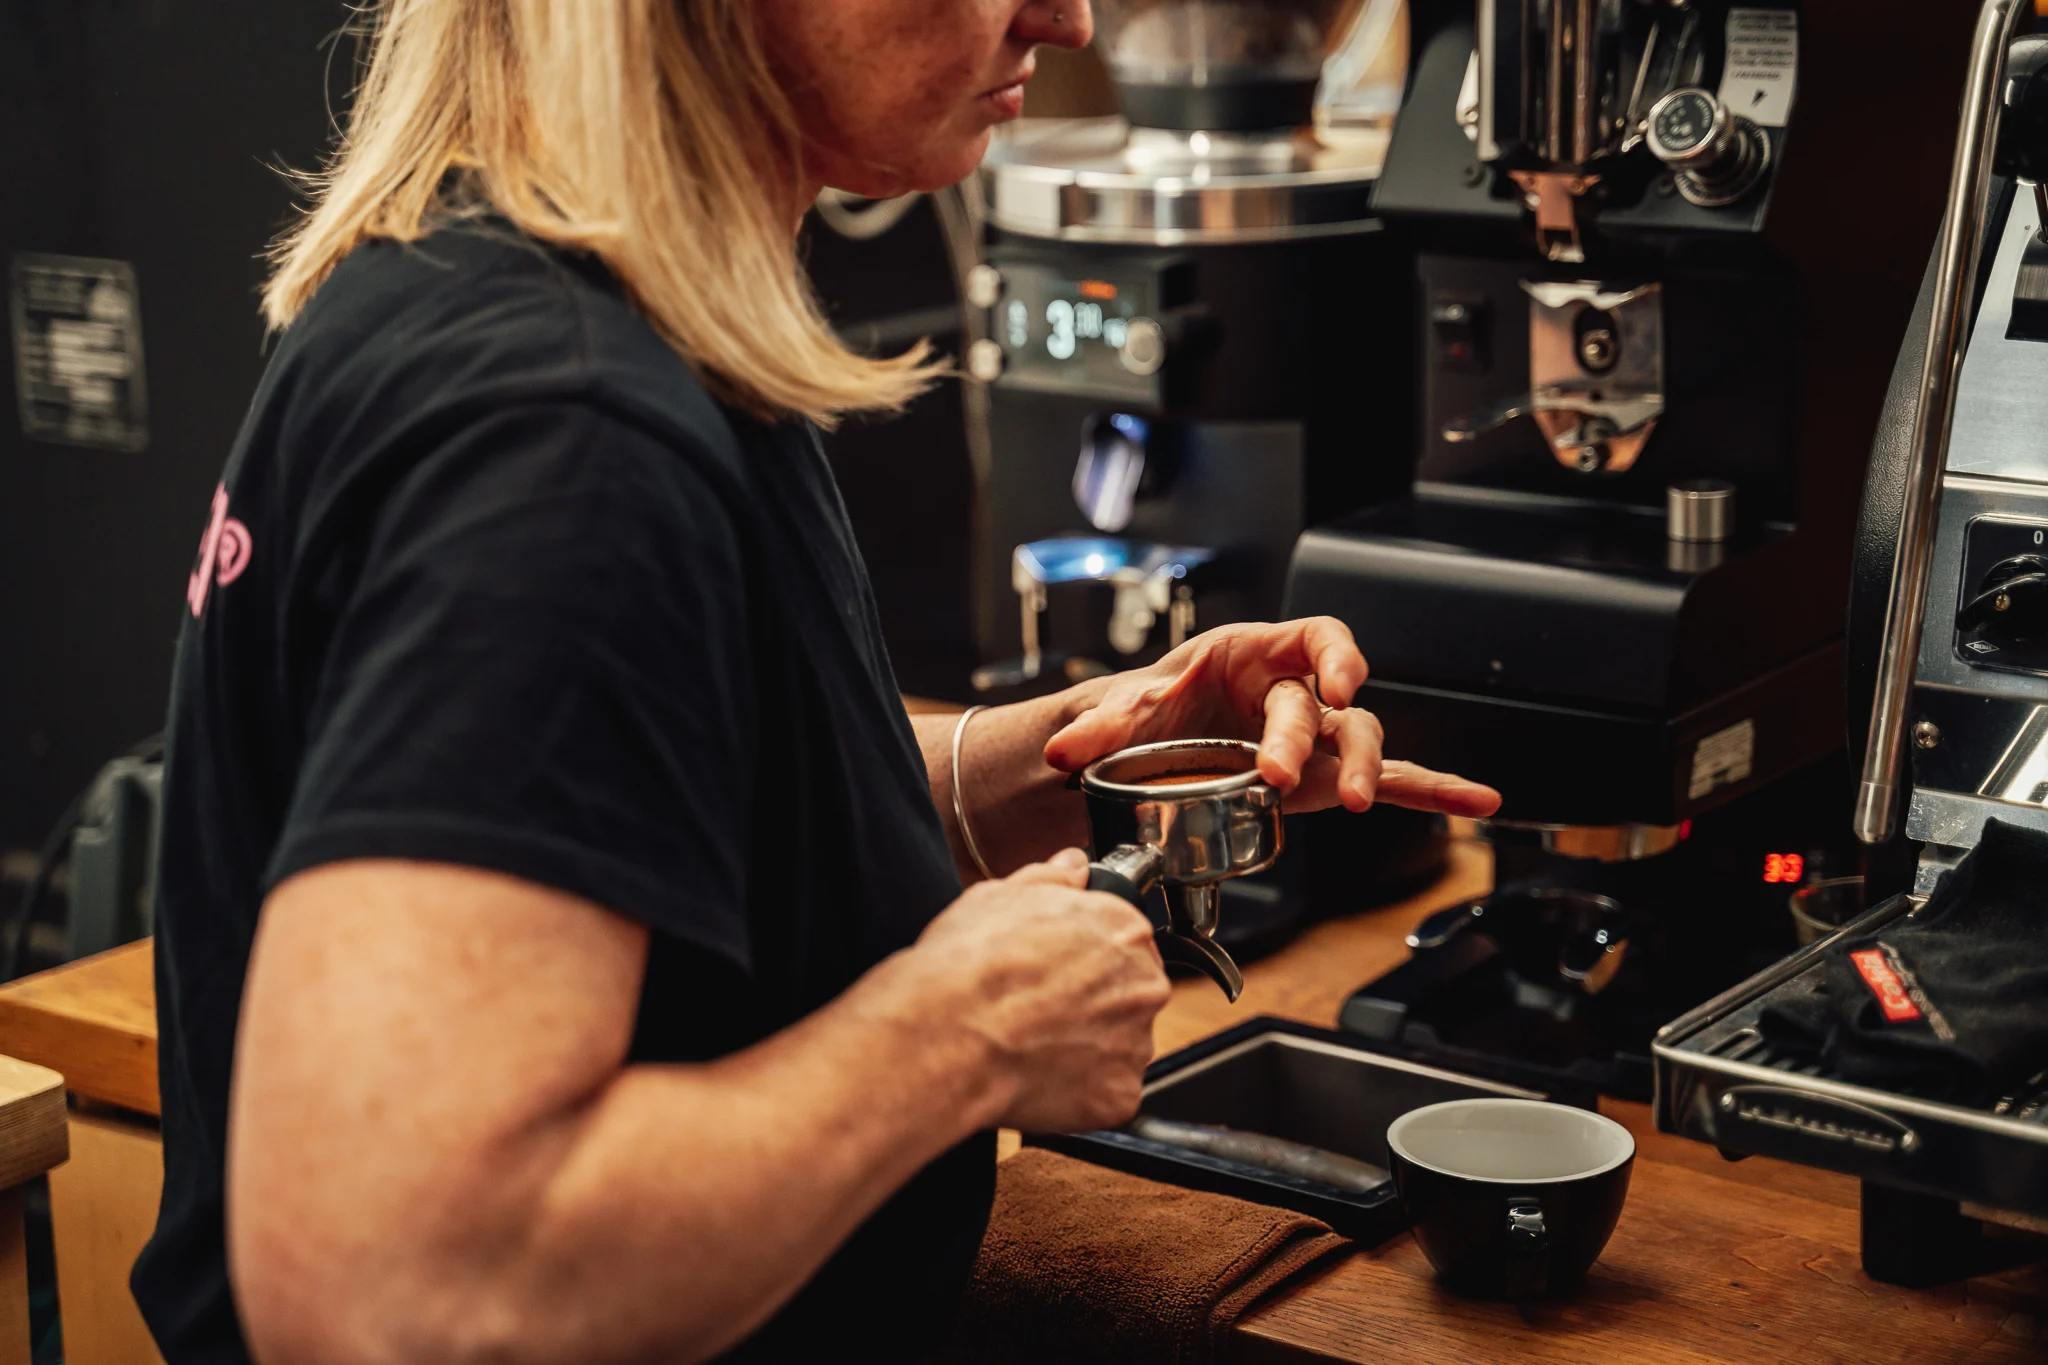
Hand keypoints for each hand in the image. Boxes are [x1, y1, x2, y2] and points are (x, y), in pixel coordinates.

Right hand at [907, 849, 1169, 1132]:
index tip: (1058, 970)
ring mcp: (1134, 1043)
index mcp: (1123, 928)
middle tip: (1039, 1009)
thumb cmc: (968, 965)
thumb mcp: (998, 897)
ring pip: (1119, 1046)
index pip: (1125, 941)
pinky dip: (1079, 1093)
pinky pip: (1106, 1095)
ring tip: (1031, 1044)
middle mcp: (1142, 984)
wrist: (947, 1034)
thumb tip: (1072, 867)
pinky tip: (1037, 1076)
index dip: (1085, 958)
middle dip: (1092, 1004)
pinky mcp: (1119, 1095)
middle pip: (1129, 995)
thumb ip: (1050, 880)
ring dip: (1087, 1049)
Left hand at [1042, 618, 1501, 816]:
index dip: (1332, 655)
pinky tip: (1478, 802)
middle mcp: (1298, 691)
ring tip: (1358, 802)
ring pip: (1360, 743)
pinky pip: (1391, 781)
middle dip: (1306, 737)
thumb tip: (1064, 747)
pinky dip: (1434, 792)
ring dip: (1366, 772)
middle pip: (1326, 707)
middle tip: (1277, 773)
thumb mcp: (1127, 710)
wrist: (1154, 745)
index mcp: (1259, 653)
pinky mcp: (1325, 780)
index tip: (1330, 682)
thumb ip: (1098, 726)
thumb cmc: (1157, 708)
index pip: (1317, 637)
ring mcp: (1317, 739)